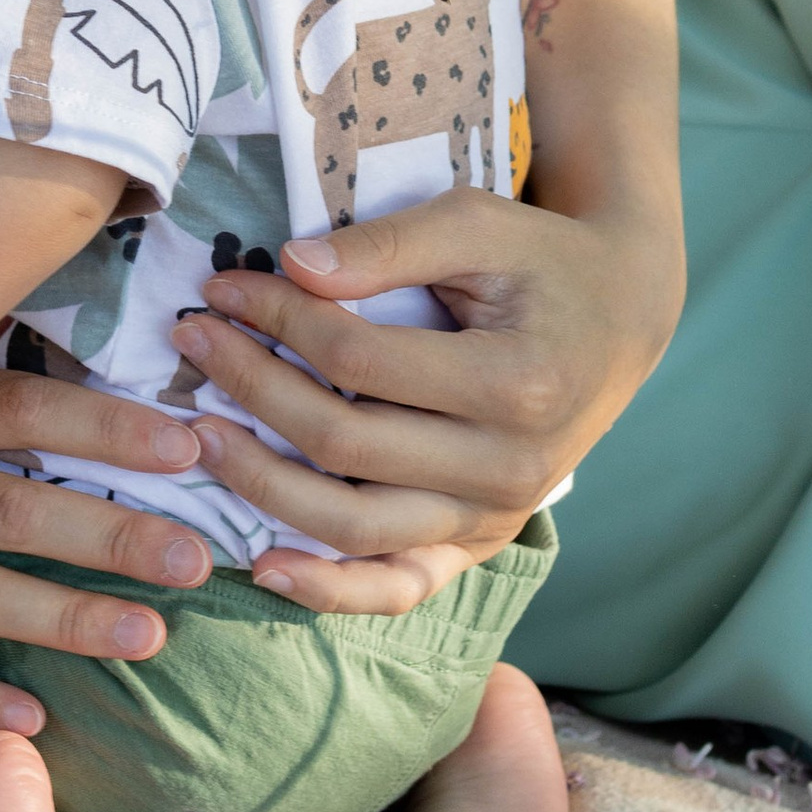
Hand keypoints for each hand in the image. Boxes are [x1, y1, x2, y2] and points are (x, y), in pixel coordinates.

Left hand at [173, 183, 682, 610]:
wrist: (619, 320)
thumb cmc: (541, 261)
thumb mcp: (479, 223)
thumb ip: (390, 245)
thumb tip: (293, 267)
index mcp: (517, 384)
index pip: (358, 360)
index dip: (277, 320)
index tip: (222, 286)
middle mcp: (510, 468)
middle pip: (343, 442)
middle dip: (251, 387)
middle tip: (191, 340)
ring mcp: (494, 517)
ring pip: (354, 525)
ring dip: (261, 484)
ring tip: (198, 435)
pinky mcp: (479, 544)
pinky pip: (399, 586)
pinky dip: (330, 589)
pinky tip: (263, 567)